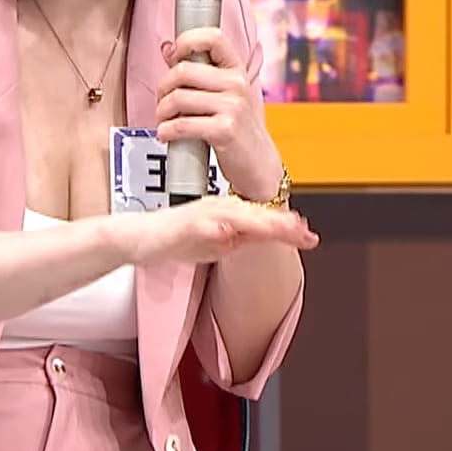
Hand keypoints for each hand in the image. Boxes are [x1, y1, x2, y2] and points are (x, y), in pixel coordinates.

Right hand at [116, 196, 319, 268]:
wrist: (141, 237)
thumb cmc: (175, 239)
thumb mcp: (215, 242)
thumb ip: (238, 238)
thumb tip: (264, 239)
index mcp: (228, 212)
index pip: (263, 219)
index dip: (287, 228)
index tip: (309, 237)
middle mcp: (220, 208)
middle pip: (258, 216)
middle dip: (283, 226)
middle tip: (306, 234)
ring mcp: (204, 214)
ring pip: (239, 217)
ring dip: (262, 223)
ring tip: (284, 230)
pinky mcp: (188, 223)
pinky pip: (209, 226)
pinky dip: (222, 230)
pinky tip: (233, 233)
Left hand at [155, 26, 280, 198]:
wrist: (258, 164)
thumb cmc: (236, 128)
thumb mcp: (224, 95)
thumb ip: (199, 73)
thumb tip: (167, 48)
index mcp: (236, 70)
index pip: (213, 37)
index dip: (186, 41)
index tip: (173, 56)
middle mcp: (237, 84)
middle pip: (183, 70)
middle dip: (163, 88)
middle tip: (162, 103)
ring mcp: (233, 106)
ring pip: (178, 98)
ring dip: (162, 112)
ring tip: (164, 121)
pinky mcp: (225, 130)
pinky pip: (182, 124)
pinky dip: (166, 130)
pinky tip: (165, 135)